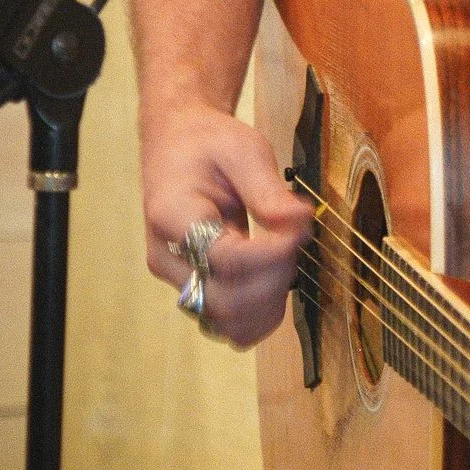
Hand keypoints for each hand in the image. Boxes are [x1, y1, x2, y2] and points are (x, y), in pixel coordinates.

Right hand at [142, 103, 314, 346]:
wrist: (179, 148)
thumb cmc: (209, 144)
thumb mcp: (243, 149)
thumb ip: (268, 189)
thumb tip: (300, 221)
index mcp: (173, 216)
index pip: (225, 259)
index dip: (272, 254)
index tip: (301, 230)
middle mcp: (169, 258)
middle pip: (226, 300)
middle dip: (274, 278)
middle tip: (294, 240)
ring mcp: (178, 280)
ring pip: (227, 322)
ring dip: (270, 301)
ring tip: (284, 259)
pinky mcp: (194, 291)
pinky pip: (228, 324)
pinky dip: (259, 314)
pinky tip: (275, 282)